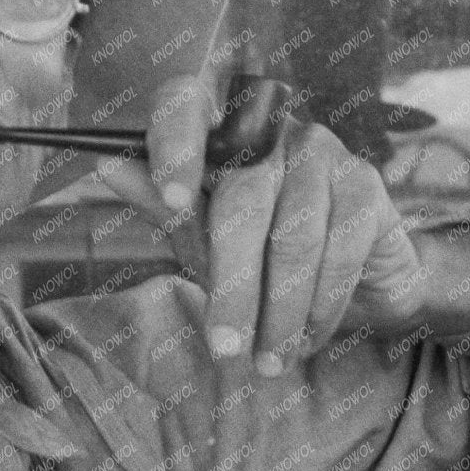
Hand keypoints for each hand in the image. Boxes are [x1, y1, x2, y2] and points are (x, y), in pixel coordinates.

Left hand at [99, 74, 426, 370]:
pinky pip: (338, 249)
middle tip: (225, 349)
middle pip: (241, 203)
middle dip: (232, 287)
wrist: (354, 278)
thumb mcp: (204, 240)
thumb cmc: (261, 255)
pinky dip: (321, 306)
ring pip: (293, 238)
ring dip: (280, 312)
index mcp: (213, 133)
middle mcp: (266, 130)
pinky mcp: (364, 182)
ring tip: (268, 361)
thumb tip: (105, 167)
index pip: (183, 108)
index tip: (171, 199)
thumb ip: (166, 209)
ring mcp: (320, 150)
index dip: (175, 147)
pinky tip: (308, 339)